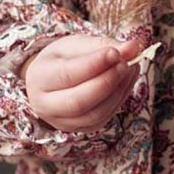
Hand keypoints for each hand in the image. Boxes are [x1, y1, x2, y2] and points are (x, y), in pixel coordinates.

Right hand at [21, 34, 145, 131]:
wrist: (52, 79)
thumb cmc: (64, 58)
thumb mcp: (78, 44)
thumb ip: (105, 44)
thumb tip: (134, 47)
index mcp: (39, 77)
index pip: (67, 74)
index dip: (94, 64)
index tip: (115, 52)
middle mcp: (45, 105)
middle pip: (78, 102)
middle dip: (107, 82)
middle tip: (126, 63)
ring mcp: (61, 121)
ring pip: (94, 115)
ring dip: (118, 92)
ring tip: (130, 69)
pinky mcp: (79, 129)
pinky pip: (102, 120)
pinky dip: (119, 100)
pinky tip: (126, 81)